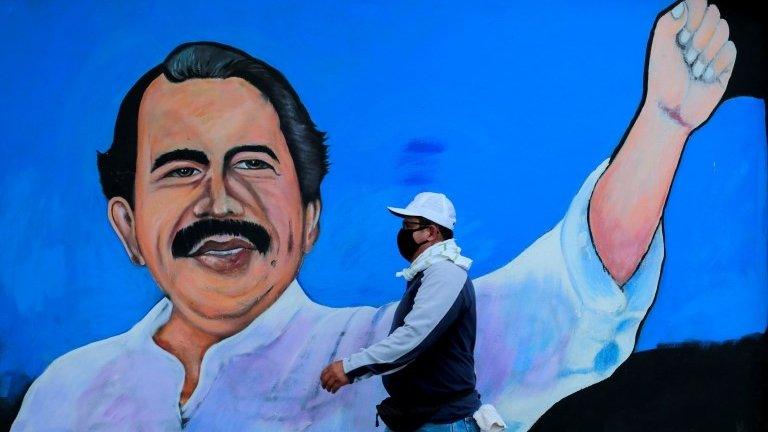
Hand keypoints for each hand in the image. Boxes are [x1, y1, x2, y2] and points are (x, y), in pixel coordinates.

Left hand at [320, 360, 349, 393]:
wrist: (352, 366)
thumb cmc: (346, 365)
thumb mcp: (337, 364)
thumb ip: (332, 368)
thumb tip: (328, 373)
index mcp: (330, 367)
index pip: (323, 373)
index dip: (322, 378)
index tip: (322, 381)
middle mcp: (332, 372)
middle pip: (325, 380)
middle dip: (323, 384)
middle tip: (324, 387)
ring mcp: (336, 377)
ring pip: (329, 385)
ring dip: (328, 388)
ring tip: (329, 390)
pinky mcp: (340, 382)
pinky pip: (335, 387)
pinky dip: (333, 390)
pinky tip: (333, 392)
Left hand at [645, 0, 736, 130]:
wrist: (673, 108)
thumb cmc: (663, 78)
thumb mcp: (659, 48)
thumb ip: (669, 22)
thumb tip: (684, 6)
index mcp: (681, 27)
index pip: (698, 2)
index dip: (694, 18)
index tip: (682, 38)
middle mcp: (698, 33)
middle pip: (714, 13)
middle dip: (699, 38)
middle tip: (686, 57)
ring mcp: (714, 47)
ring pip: (724, 29)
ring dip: (706, 53)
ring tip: (694, 70)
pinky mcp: (726, 62)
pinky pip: (730, 49)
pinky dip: (716, 65)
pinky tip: (705, 77)